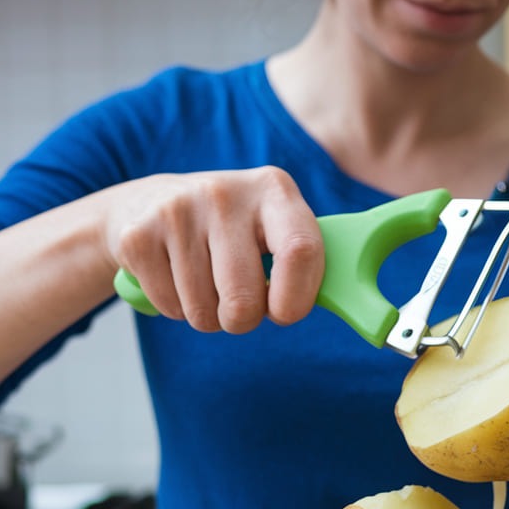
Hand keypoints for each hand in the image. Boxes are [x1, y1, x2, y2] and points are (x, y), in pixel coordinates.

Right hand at [105, 166, 324, 333]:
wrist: (145, 203)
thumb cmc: (231, 231)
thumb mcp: (272, 227)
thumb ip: (308, 262)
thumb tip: (370, 313)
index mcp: (274, 190)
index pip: (301, 251)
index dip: (296, 299)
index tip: (284, 312)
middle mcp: (226, 193)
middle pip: (245, 299)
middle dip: (244, 319)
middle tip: (239, 300)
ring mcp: (178, 211)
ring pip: (205, 312)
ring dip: (209, 315)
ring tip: (204, 281)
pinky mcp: (138, 235)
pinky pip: (171, 308)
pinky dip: (177, 309)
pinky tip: (175, 276)